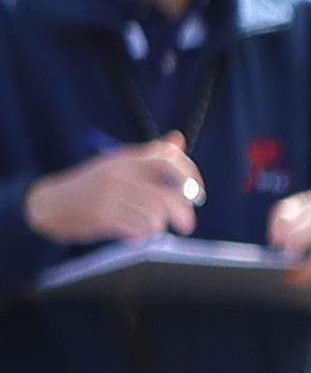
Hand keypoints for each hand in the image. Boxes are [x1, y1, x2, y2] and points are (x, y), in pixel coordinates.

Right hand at [27, 136, 195, 247]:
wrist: (50, 204)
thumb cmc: (91, 186)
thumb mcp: (117, 164)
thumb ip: (149, 156)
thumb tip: (178, 139)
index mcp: (126, 159)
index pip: (169, 159)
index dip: (190, 175)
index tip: (197, 195)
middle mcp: (120, 174)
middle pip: (170, 192)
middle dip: (185, 211)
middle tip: (187, 225)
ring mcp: (111, 195)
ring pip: (157, 213)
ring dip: (159, 225)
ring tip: (150, 227)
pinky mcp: (103, 216)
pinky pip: (139, 228)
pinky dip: (143, 233)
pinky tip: (134, 233)